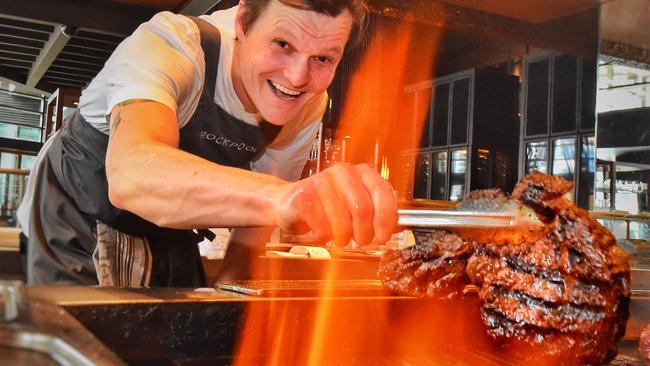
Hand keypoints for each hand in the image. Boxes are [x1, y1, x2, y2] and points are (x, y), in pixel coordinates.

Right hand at [273, 163, 396, 245]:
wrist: (289, 203)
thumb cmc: (326, 206)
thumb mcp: (355, 206)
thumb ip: (376, 213)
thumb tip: (396, 227)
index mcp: (361, 172)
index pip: (382, 192)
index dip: (386, 218)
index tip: (383, 236)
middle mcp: (343, 172)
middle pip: (363, 209)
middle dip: (364, 233)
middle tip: (360, 241)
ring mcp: (322, 181)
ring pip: (342, 221)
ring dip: (343, 237)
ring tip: (340, 238)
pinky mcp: (304, 195)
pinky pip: (322, 226)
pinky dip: (324, 236)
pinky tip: (322, 232)